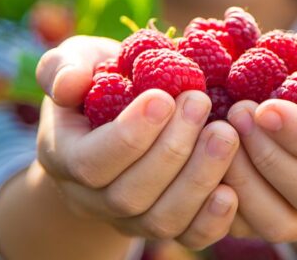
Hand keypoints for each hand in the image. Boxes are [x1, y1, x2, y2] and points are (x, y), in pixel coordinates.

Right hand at [34, 36, 240, 249]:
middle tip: (200, 102)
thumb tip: (69, 84)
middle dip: (171, 150)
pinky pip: (188, 236)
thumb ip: (64, 68)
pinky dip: (212, 220)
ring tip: (226, 134)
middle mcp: (93, 198)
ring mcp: (130, 218)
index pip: (92, 162)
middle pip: (129, 195)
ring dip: (198, 179)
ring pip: (161, 220)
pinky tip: (232, 189)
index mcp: (65, 156)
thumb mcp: (77, 61)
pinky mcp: (167, 224)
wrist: (120, 113)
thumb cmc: (99, 78)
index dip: (129, 135)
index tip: (164, 96)